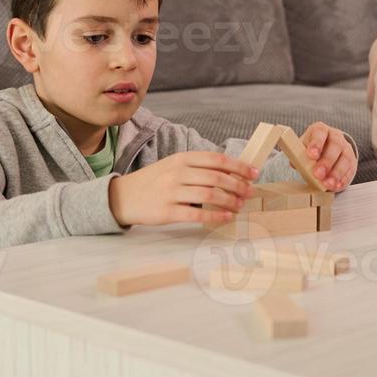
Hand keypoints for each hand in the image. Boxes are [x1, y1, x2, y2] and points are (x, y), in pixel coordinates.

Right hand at [108, 152, 257, 227]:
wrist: (123, 196)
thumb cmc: (153, 181)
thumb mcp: (173, 165)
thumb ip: (197, 167)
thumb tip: (230, 172)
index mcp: (181, 159)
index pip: (216, 160)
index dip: (238, 166)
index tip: (253, 173)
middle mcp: (177, 173)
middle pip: (217, 178)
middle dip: (238, 185)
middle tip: (249, 192)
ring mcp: (172, 192)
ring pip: (210, 196)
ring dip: (230, 201)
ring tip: (240, 205)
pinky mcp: (167, 212)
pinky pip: (197, 215)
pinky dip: (215, 216)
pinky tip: (226, 217)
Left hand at [301, 121, 356, 189]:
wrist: (326, 150)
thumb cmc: (312, 149)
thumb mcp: (302, 148)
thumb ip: (299, 155)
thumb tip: (296, 164)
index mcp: (321, 130)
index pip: (320, 132)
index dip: (316, 143)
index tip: (311, 155)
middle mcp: (336, 137)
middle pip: (335, 146)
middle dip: (326, 161)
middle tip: (318, 174)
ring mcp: (346, 149)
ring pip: (345, 159)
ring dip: (336, 173)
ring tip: (327, 184)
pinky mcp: (352, 162)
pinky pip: (350, 170)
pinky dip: (343, 179)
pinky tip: (336, 186)